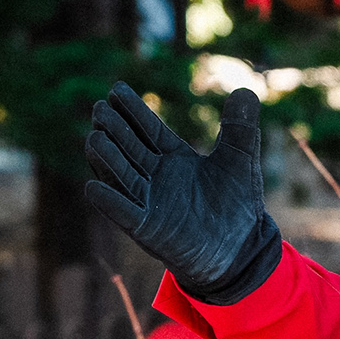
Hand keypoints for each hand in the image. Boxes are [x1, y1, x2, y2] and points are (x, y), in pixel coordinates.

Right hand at [84, 83, 282, 304]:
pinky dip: (109, 202)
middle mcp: (156, 177)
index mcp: (174, 158)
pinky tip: (93, 187)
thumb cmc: (237, 206)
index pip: (148, 129)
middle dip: (114, 129)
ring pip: (120, 175)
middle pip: (128, 147)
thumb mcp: (240, 161)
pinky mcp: (148, 228)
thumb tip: (246, 90)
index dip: (132, 110)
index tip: (116, 89)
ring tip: (95, 138)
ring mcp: (149, 201)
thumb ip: (240, 129)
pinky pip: (123, 213)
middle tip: (100, 108)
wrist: (241, 249)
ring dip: (107, 158)